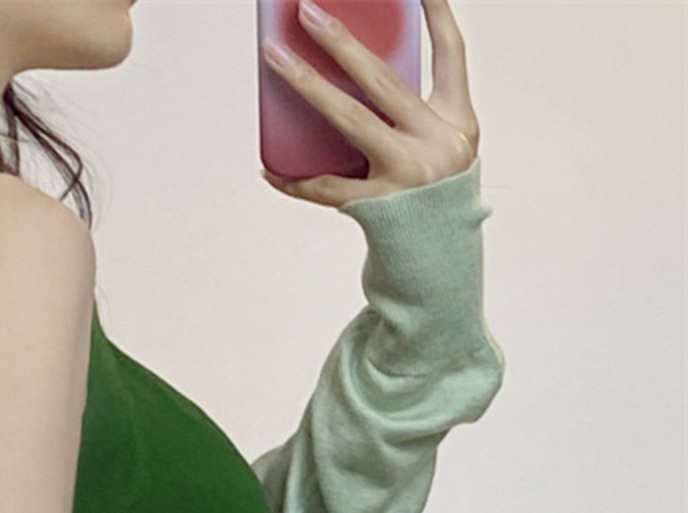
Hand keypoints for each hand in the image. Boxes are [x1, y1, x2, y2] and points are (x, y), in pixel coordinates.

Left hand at [261, 0, 480, 206]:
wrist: (437, 269)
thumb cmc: (430, 202)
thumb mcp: (439, 151)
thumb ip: (411, 115)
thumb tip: (346, 76)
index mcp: (458, 123)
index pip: (451, 54)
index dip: (438, 14)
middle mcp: (437, 144)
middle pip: (381, 80)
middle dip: (341, 41)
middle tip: (306, 12)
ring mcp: (407, 177)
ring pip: (348, 119)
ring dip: (307, 84)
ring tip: (274, 57)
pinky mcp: (379, 210)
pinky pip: (327, 187)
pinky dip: (296, 180)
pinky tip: (271, 168)